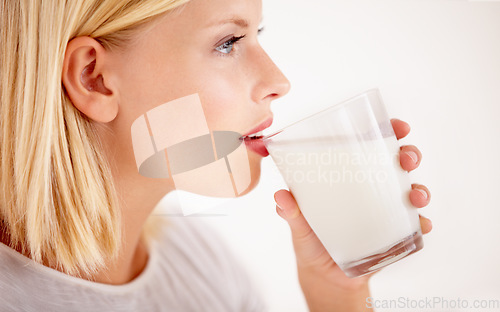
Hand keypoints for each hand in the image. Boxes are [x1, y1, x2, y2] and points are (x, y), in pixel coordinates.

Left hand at [274, 119, 431, 310]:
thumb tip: (280, 197)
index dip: (387, 132)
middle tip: (406, 159)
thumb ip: (291, 213)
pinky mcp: (395, 235)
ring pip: (412, 190)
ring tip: (414, 195)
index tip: (398, 127)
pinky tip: (420, 224)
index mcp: (349, 178)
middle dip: (408, 155)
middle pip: (397, 163)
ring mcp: (386, 211)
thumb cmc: (311, 242)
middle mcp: (371, 190)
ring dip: (419, 188)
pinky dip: (421, 223)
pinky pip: (414, 225)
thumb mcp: (299, 226)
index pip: (371, 147)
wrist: (325, 277)